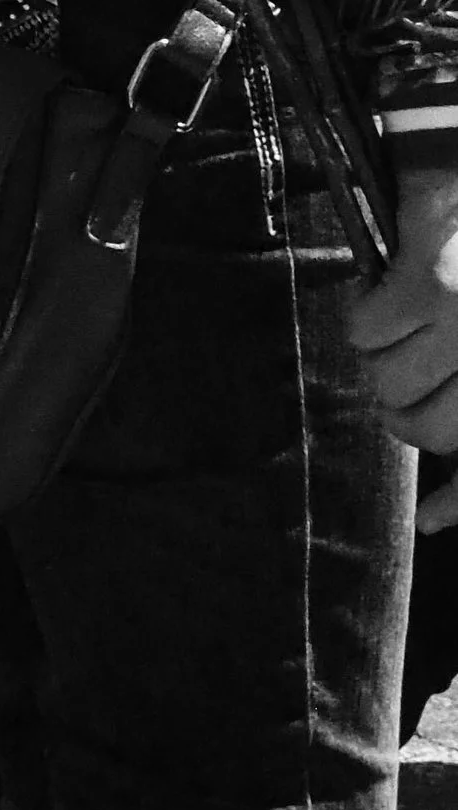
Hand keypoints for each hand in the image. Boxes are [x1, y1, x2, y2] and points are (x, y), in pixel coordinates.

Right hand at [350, 157, 457, 526]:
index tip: (434, 526)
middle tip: (400, 381)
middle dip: (400, 411)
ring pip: (384, 378)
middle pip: (422, 427)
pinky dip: (365, 315)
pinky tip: (385, 291)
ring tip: (396, 326)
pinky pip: (366, 328)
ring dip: (379, 357)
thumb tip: (445, 503)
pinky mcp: (428, 282)